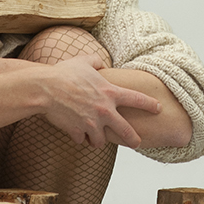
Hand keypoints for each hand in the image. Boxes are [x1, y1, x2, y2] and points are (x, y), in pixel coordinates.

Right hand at [35, 54, 162, 148]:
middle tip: (137, 143)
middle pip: (126, 131)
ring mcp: (91, 123)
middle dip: (134, 139)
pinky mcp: (77, 132)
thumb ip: (96, 61)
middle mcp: (104, 110)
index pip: (137, 99)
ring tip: (93, 137)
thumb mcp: (83, 61)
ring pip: (100, 141)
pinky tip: (75, 132)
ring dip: (97, 139)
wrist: (44, 88)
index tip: (159, 108)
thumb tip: (102, 63)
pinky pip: (81, 140)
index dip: (150, 104)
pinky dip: (78, 137)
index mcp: (109, 93)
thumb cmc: (63, 73)